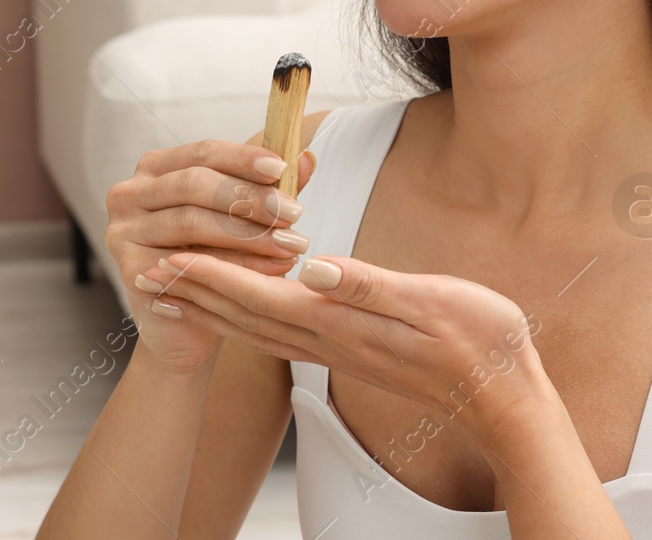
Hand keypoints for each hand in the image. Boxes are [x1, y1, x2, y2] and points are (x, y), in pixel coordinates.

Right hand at [105, 139, 314, 373]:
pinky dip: (235, 265)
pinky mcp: (129, 266)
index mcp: (155, 169)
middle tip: (294, 214)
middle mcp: (130, 192)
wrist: (184, 327)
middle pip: (194, 183)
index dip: (243, 158)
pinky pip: (187, 261)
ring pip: (191, 221)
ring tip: (291, 245)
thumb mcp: (242, 219)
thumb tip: (306, 158)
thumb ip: (266, 189)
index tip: (282, 168)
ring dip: (248, 233)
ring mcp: (123, 229)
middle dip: (249, 198)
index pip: (202, 152)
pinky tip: (272, 269)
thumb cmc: (213, 263)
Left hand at [133, 251, 545, 441]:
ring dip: (210, 306)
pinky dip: (244, 319)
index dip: (211, 274)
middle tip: (146, 269)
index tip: (170, 254)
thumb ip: (371, 284)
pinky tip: (234, 310)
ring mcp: (336, 351)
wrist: (505, 397)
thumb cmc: (481, 341)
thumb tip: (314, 267)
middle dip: (192, 290)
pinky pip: (278, 336)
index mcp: (342, 323)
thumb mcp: (434, 301)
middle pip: (244, 315)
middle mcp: (329, 342)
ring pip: (255, 328)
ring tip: (172, 288)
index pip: (261, 296)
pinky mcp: (347, 354)